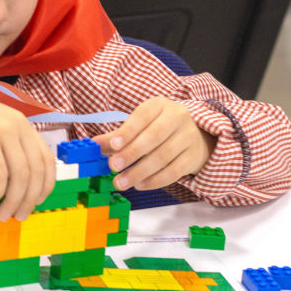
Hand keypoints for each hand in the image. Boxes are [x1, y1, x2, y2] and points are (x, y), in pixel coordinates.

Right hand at [0, 82, 55, 221]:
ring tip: (3, 213)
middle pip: (36, 171)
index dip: (45, 184)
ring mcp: (3, 132)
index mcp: (22, 124)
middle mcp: (18, 126)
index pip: (46, 159)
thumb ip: (6, 150)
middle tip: (19, 215)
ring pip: (20, 176)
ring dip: (13, 200)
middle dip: (29, 199)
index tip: (37, 201)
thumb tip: (13, 184)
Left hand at [92, 97, 215, 190]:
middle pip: (154, 137)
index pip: (142, 117)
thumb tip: (96, 144)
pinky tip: (140, 185)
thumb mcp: (139, 125)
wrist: (195, 135)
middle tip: (114, 166)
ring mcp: (188, 136)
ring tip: (122, 182)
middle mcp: (177, 117)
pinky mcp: (194, 156)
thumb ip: (117, 135)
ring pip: (163, 156)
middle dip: (132, 153)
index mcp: (159, 105)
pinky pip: (174, 171)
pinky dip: (155, 180)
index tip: (113, 145)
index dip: (127, 131)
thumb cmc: (159, 128)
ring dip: (140, 171)